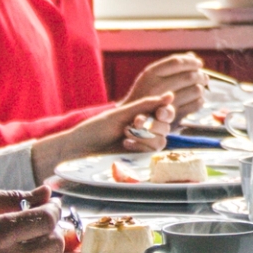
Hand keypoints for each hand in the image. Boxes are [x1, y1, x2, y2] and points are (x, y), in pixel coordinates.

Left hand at [37, 92, 170, 165]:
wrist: (82, 149)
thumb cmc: (97, 128)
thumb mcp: (122, 114)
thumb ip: (146, 105)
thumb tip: (170, 95)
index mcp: (141, 113)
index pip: (164, 111)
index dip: (166, 112)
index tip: (159, 113)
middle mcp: (146, 128)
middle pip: (166, 126)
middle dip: (152, 125)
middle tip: (136, 123)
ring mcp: (143, 144)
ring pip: (161, 140)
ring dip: (144, 137)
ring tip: (125, 134)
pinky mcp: (140, 157)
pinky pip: (152, 152)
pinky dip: (140, 146)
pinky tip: (125, 144)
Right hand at [122, 53, 208, 120]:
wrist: (131, 120)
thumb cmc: (145, 94)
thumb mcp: (151, 77)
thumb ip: (170, 66)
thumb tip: (192, 55)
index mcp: (150, 74)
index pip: (177, 62)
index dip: (191, 62)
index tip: (199, 64)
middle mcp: (157, 87)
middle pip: (189, 76)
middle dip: (201, 76)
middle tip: (204, 78)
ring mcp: (165, 102)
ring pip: (196, 90)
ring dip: (201, 88)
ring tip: (200, 88)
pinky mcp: (174, 116)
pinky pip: (196, 104)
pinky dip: (200, 101)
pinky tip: (196, 100)